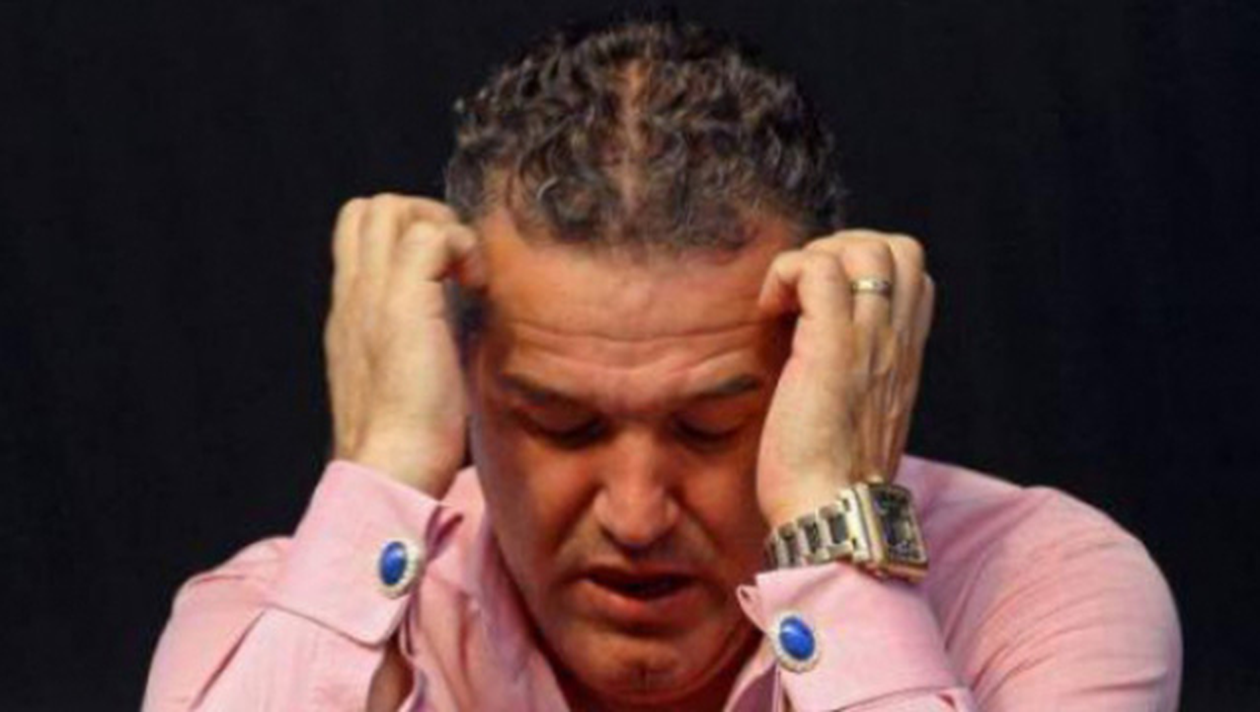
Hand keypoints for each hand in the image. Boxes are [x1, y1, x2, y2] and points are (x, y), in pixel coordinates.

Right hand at [324, 193, 483, 493]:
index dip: (406, 235)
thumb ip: (421, 338)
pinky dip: (461, 245)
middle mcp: (353, 296)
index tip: (447, 275)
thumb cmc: (412, 441)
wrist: (391, 470)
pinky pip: (429, 234)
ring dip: (439, 225)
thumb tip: (463, 317)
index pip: (359, 237)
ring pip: (388, 207)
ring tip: (465, 275)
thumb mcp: (410, 374)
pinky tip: (477, 288)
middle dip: (421, 217)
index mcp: (352, 314)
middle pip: (368, 209)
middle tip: (457, 266)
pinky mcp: (402, 304)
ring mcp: (372, 296)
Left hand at [755, 230, 934, 527]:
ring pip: (864, 248)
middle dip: (843, 248)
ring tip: (785, 301)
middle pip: (898, 247)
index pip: (912, 273)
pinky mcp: (831, 347)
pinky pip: (817, 271)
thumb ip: (856, 373)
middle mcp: (896, 341)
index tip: (824, 299)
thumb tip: (815, 346)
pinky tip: (768, 312)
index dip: (866, 266)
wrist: (833, 513)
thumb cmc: (830, 477)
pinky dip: (786, 274)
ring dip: (814, 258)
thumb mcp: (859, 415)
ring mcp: (869, 340)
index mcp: (905, 355)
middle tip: (802, 292)